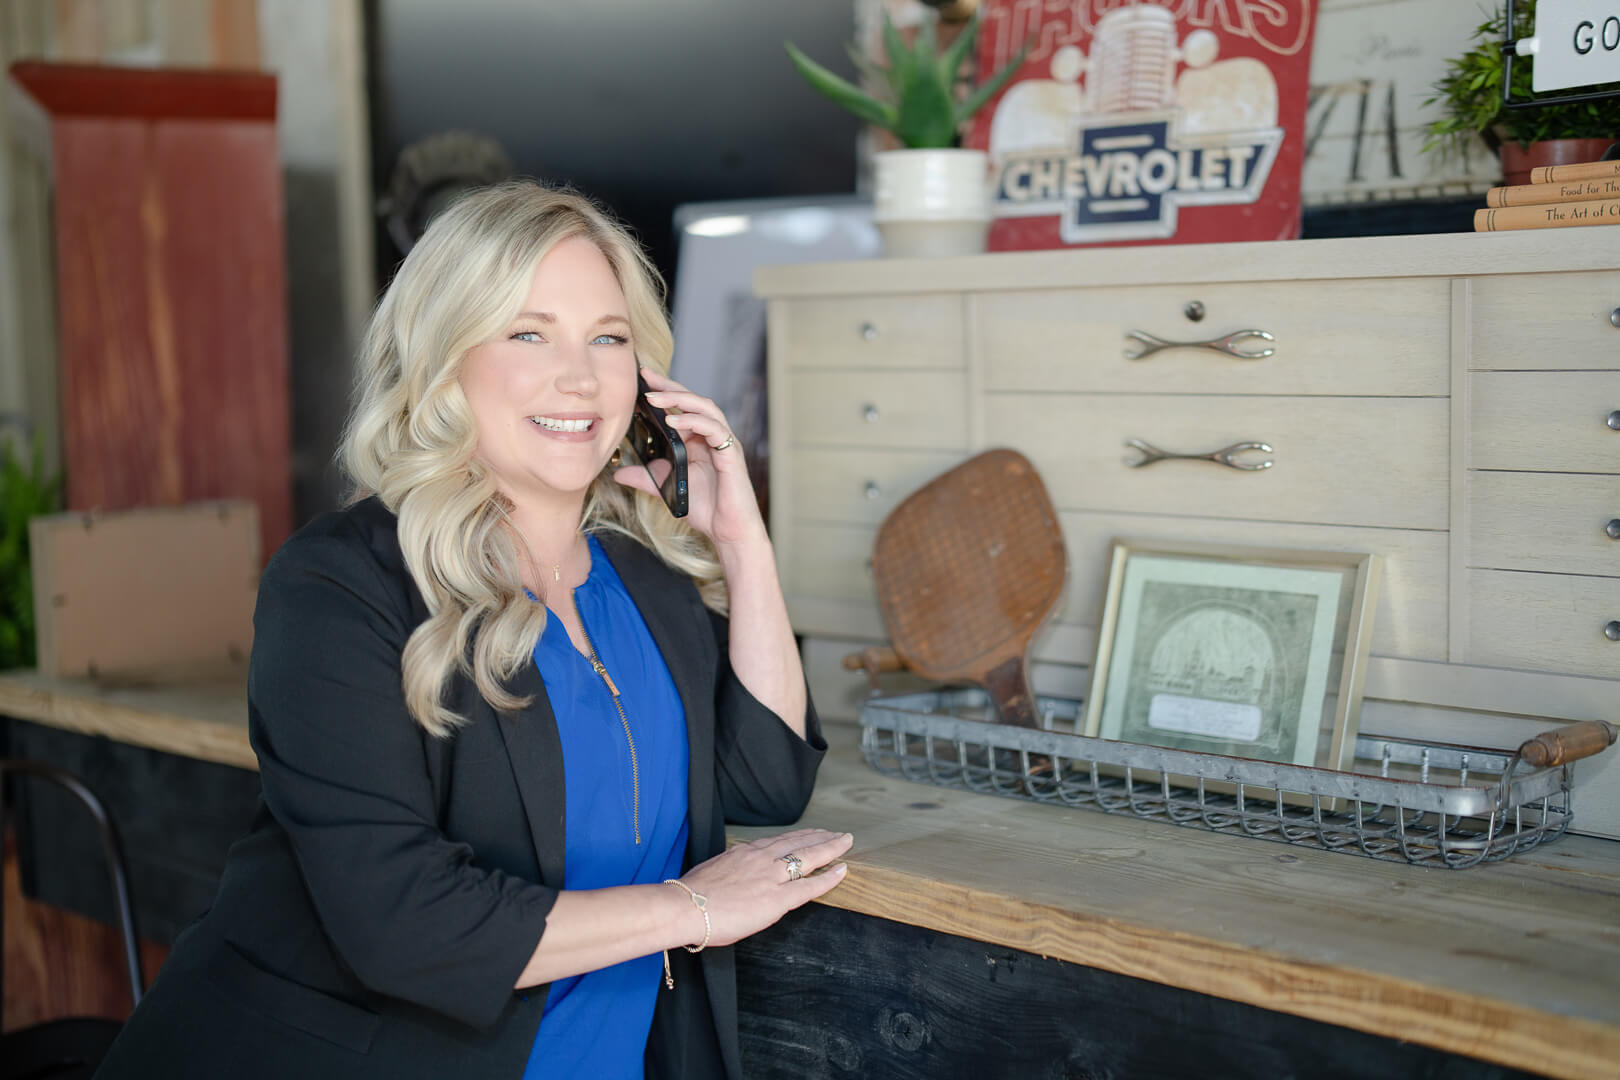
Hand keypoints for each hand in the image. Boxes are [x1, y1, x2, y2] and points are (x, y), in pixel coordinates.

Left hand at [615, 367, 763, 549]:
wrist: (729, 532)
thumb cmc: (707, 509)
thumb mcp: (667, 490)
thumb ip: (646, 479)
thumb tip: (619, 473)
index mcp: (700, 441)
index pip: (683, 407)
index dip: (665, 391)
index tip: (642, 379)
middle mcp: (714, 437)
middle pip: (694, 400)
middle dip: (670, 386)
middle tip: (646, 377)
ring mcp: (725, 443)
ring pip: (706, 408)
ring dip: (680, 400)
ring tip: (654, 398)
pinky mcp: (731, 454)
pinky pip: (715, 429)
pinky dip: (694, 421)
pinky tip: (674, 420)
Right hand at [671, 828, 852, 947]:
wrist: (685, 907)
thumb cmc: (691, 896)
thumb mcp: (713, 873)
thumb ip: (731, 873)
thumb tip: (736, 880)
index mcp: (745, 853)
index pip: (779, 842)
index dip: (799, 837)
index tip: (811, 833)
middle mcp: (761, 859)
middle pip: (798, 842)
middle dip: (820, 836)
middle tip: (836, 832)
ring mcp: (771, 877)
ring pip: (808, 857)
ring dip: (830, 848)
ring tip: (845, 842)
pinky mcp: (777, 899)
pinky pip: (809, 886)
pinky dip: (828, 877)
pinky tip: (842, 870)